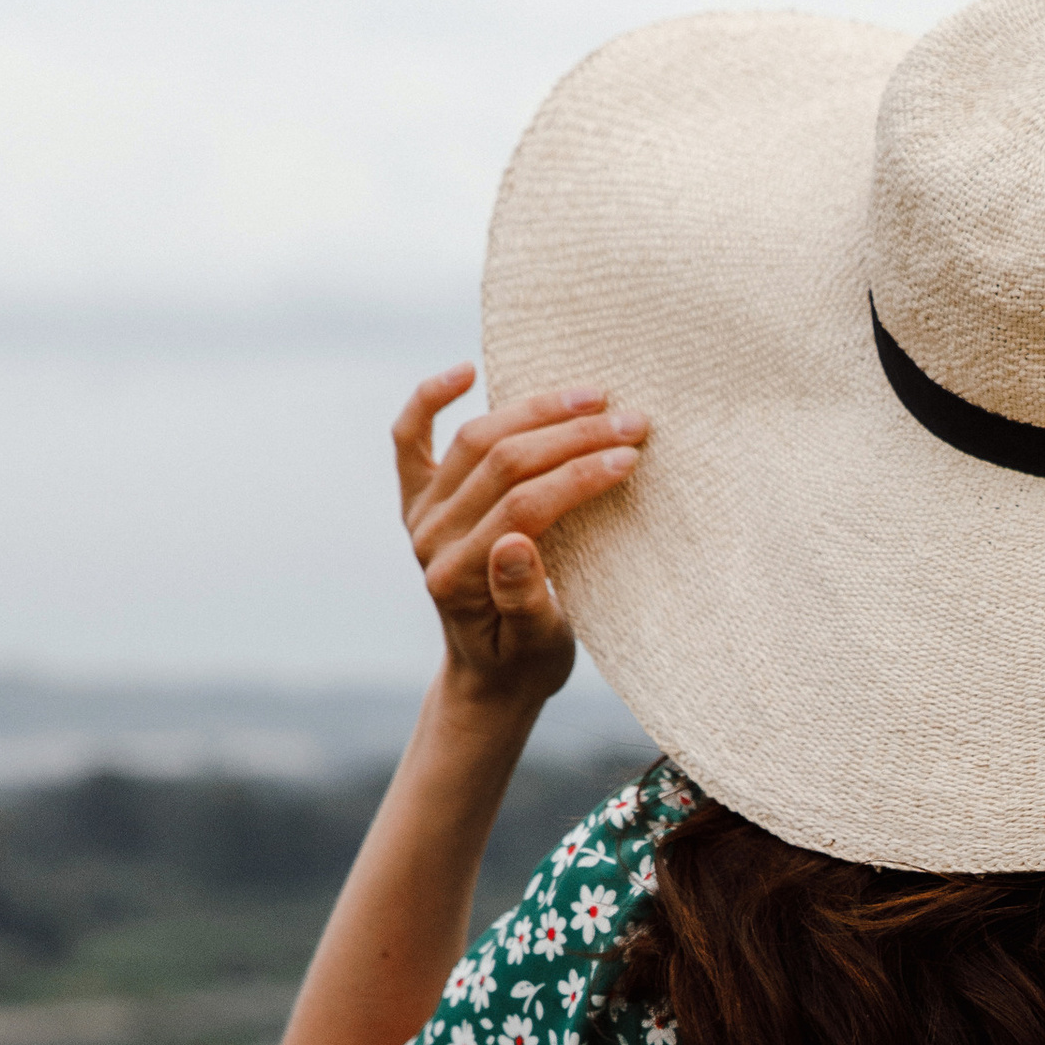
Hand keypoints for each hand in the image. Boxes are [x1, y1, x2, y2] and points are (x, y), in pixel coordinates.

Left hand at [392, 364, 648, 710]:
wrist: (488, 672)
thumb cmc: (525, 660)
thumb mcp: (540, 646)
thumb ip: (523, 600)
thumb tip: (513, 544)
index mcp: (456, 577)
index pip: (524, 507)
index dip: (580, 476)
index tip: (631, 456)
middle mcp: (430, 538)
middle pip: (502, 464)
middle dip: (573, 437)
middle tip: (633, 421)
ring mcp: (420, 512)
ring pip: (474, 439)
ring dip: (536, 409)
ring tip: (594, 396)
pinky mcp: (417, 496)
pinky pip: (410, 436)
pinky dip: (430, 399)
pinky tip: (467, 372)